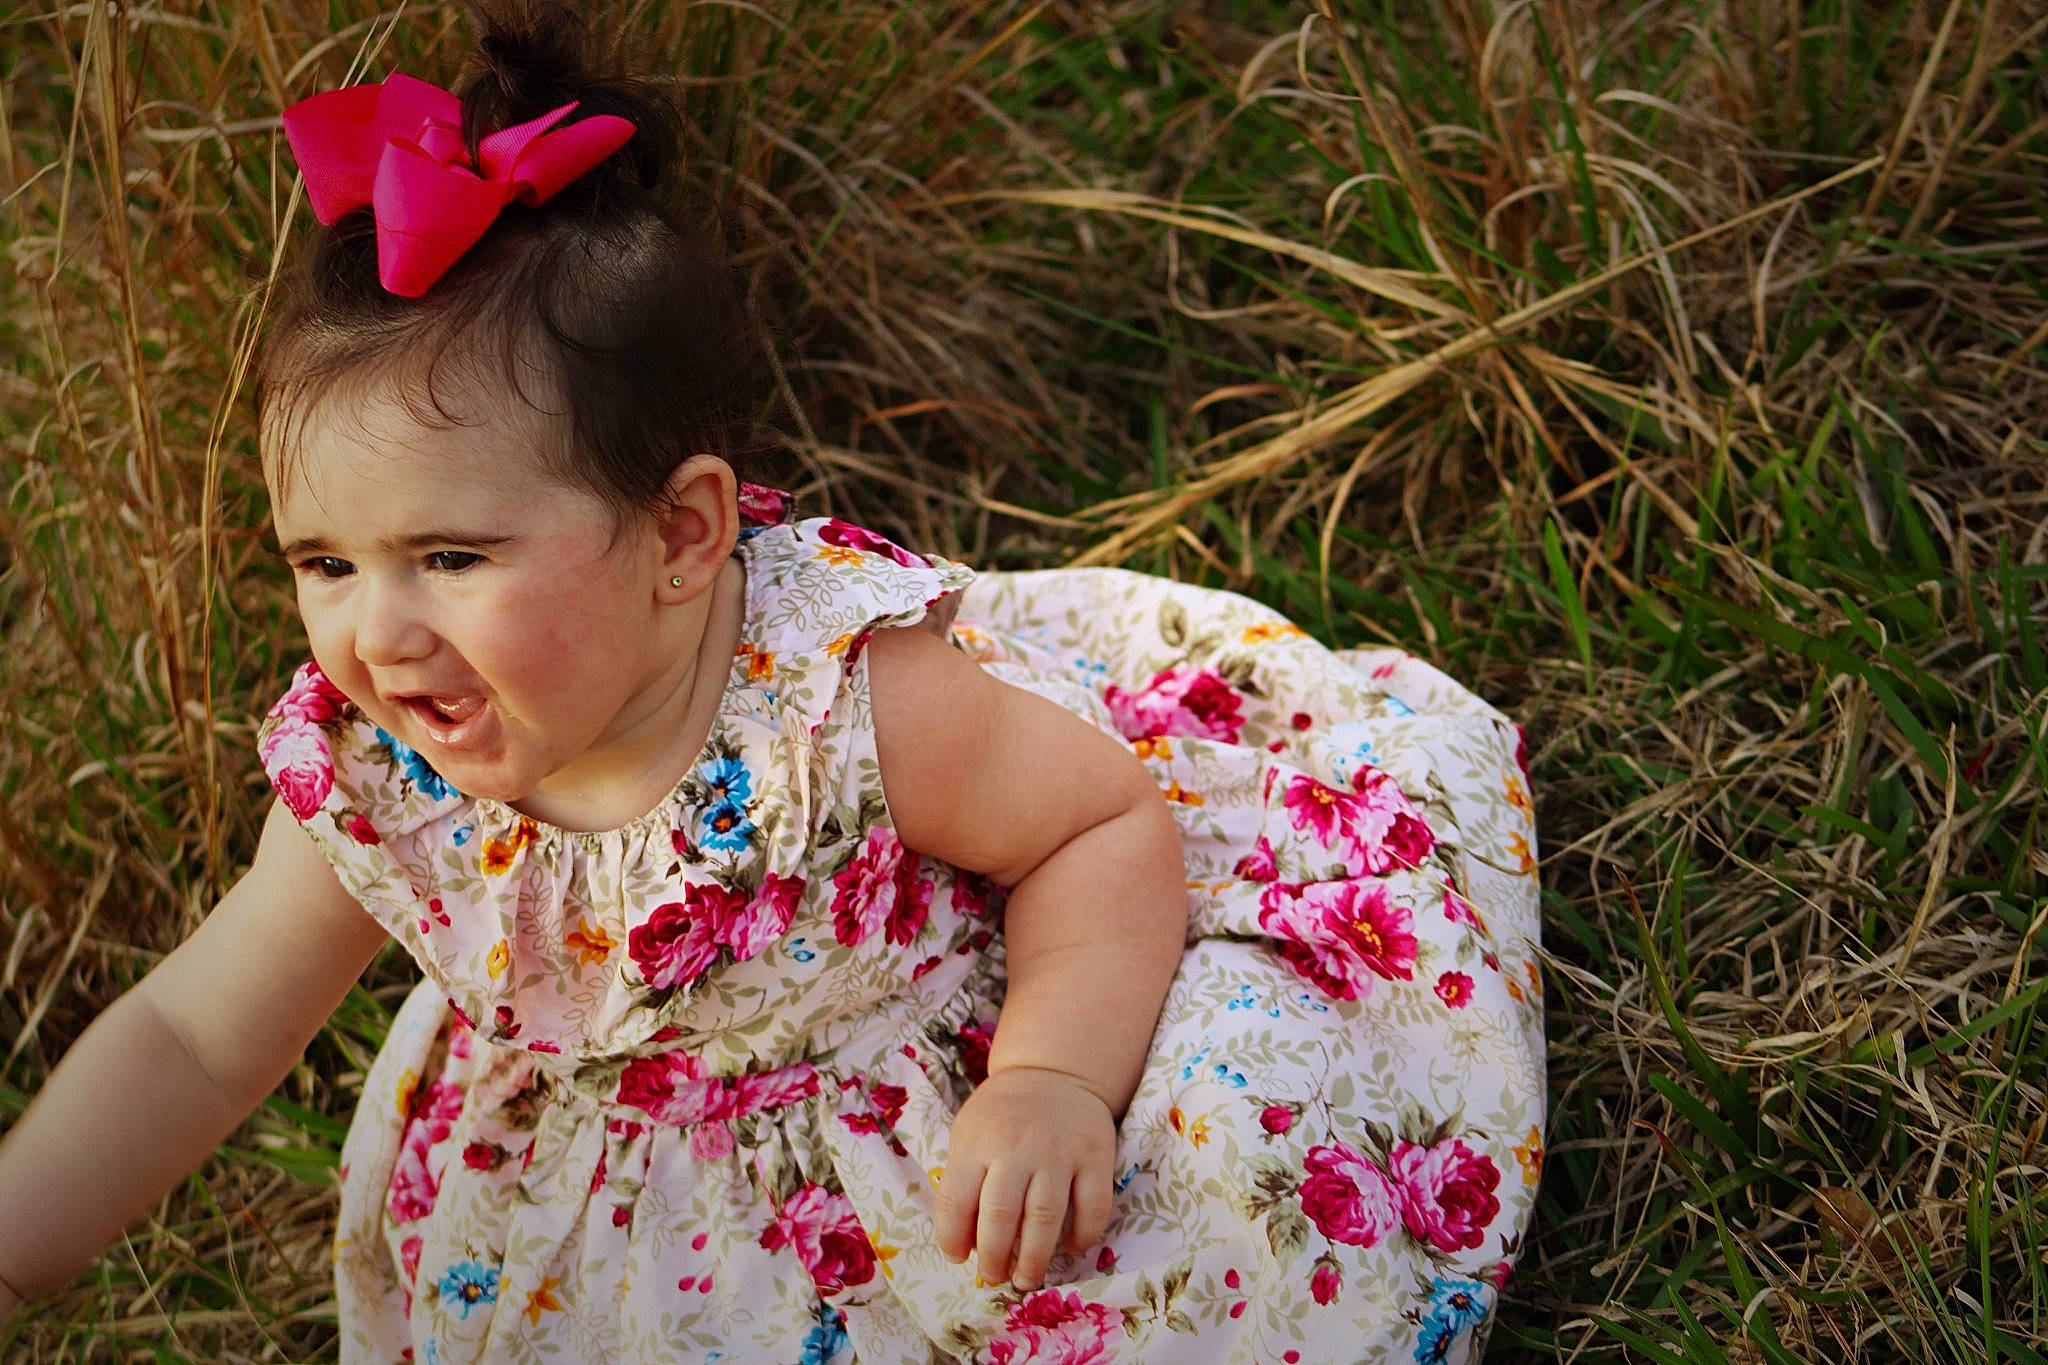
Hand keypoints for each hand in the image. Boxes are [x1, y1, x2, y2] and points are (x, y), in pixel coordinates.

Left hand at [934, 1066, 1117, 1289]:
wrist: (1052, 1072)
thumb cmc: (1002, 1115)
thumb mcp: (969, 1135)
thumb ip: (963, 1182)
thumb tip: (964, 1244)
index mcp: (978, 1143)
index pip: (956, 1201)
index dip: (952, 1238)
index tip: (958, 1258)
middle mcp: (1017, 1148)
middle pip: (1001, 1215)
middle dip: (994, 1258)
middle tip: (996, 1278)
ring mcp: (1060, 1152)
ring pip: (1046, 1217)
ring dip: (1035, 1258)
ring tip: (1027, 1279)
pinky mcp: (1096, 1157)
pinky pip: (1093, 1207)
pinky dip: (1083, 1235)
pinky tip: (1071, 1247)